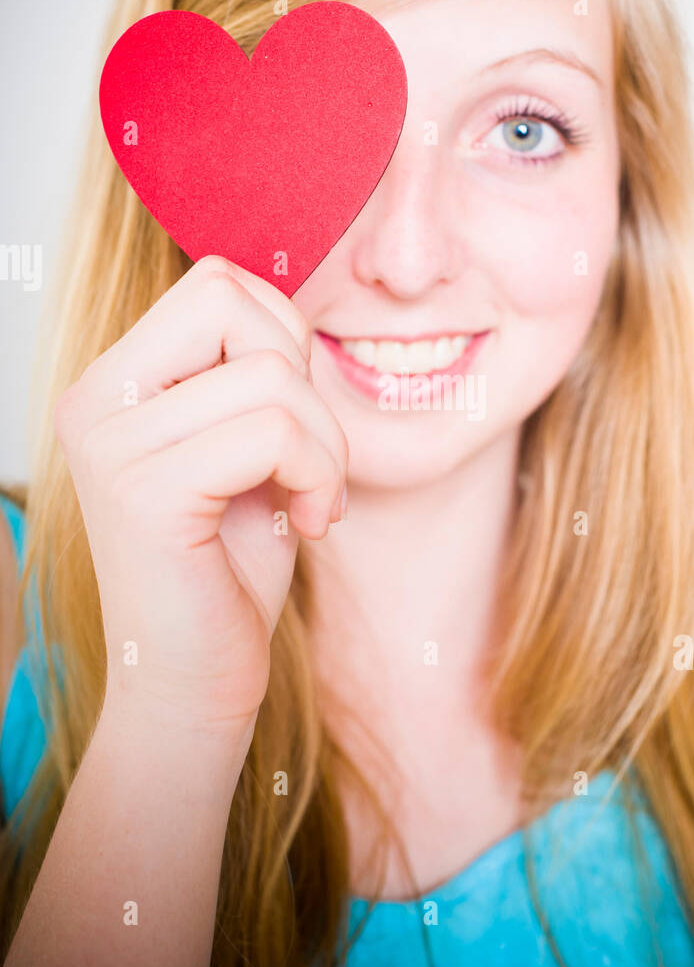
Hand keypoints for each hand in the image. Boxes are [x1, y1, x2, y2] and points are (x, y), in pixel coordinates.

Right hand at [53, 255, 346, 731]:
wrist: (195, 682)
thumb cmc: (229, 568)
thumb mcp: (246, 446)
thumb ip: (252, 372)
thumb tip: (289, 299)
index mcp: (113, 383)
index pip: (216, 284)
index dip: (284, 338)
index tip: (296, 423)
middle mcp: (94, 401)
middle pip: (229, 299)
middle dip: (304, 379)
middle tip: (312, 461)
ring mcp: (110, 444)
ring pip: (269, 376)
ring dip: (326, 445)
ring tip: (313, 501)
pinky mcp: (143, 493)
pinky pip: (271, 433)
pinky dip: (317, 475)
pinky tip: (308, 525)